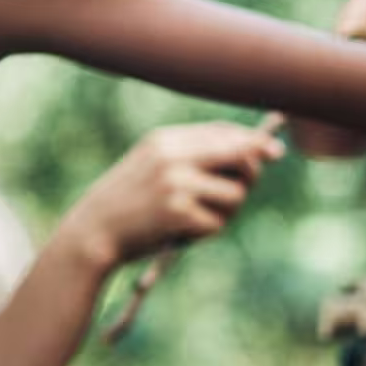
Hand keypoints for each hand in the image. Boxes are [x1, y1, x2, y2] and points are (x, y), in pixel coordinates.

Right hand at [57, 122, 283, 270]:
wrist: (90, 233)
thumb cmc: (129, 201)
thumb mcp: (154, 165)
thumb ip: (195, 154)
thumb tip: (255, 149)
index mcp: (165, 139)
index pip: (223, 132)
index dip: (253, 142)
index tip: (275, 151)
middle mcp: (172, 156)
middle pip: (241, 155)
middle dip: (251, 173)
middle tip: (242, 189)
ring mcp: (175, 184)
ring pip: (237, 194)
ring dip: (226, 211)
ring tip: (195, 217)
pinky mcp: (177, 214)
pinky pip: (218, 223)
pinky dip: (206, 232)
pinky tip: (179, 232)